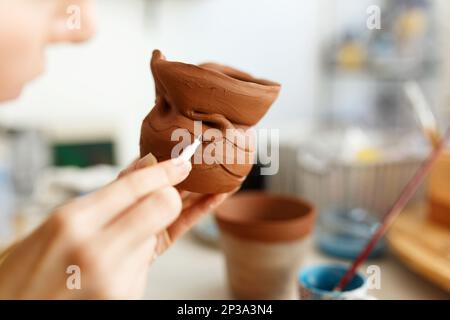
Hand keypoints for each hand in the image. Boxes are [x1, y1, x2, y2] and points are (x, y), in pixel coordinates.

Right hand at [0, 155, 214, 298]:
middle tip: (167, 193)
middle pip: (162, 206)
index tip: (182, 163)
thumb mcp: (59, 223)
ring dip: (146, 233)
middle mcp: (96, 249)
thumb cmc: (30, 269)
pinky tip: (121, 257)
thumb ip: (106, 197)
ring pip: (156, 235)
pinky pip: (147, 262)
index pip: (133, 185)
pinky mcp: (126, 297)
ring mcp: (114, 278)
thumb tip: (144, 166)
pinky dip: (138, 255)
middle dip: (170, 197)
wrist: (17, 313)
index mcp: (72, 221)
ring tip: (112, 244)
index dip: (164, 170)